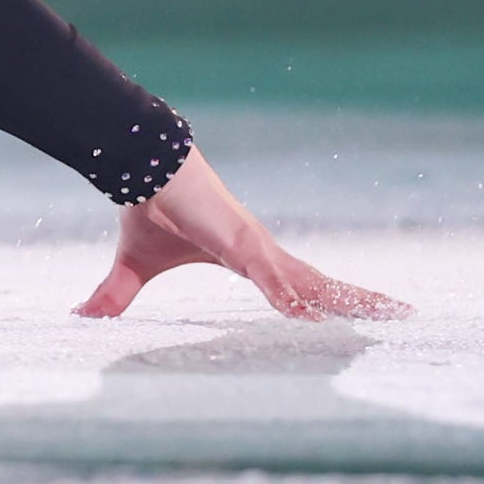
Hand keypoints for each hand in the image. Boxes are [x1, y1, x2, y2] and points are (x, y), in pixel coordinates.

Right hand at [74, 150, 408, 321]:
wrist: (139, 163)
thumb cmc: (147, 207)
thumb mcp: (134, 267)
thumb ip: (118, 296)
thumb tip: (81, 320)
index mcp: (248, 258)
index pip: (300, 284)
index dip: (331, 298)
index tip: (366, 313)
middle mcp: (261, 251)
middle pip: (319, 281)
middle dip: (358, 299)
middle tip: (402, 317)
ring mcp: (253, 245)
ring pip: (306, 280)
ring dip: (341, 299)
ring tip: (380, 317)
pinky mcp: (237, 239)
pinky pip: (269, 273)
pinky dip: (288, 294)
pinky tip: (309, 313)